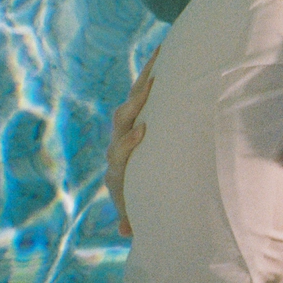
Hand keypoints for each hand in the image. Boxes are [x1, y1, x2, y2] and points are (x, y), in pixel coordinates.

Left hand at [106, 46, 158, 235]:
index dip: (127, 141)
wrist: (128, 184)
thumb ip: (134, 219)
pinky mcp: (136, 112)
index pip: (118, 152)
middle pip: (121, 120)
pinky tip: (164, 51)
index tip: (142, 130)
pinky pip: (142, 90)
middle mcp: (119, 142)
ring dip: (144, 82)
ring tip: (159, 62)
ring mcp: (126, 126)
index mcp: (118, 168)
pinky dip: (151, 73)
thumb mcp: (137, 211)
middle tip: (149, 90)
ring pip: (131, 101)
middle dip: (134, 105)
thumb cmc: (139, 199)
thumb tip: (127, 231)